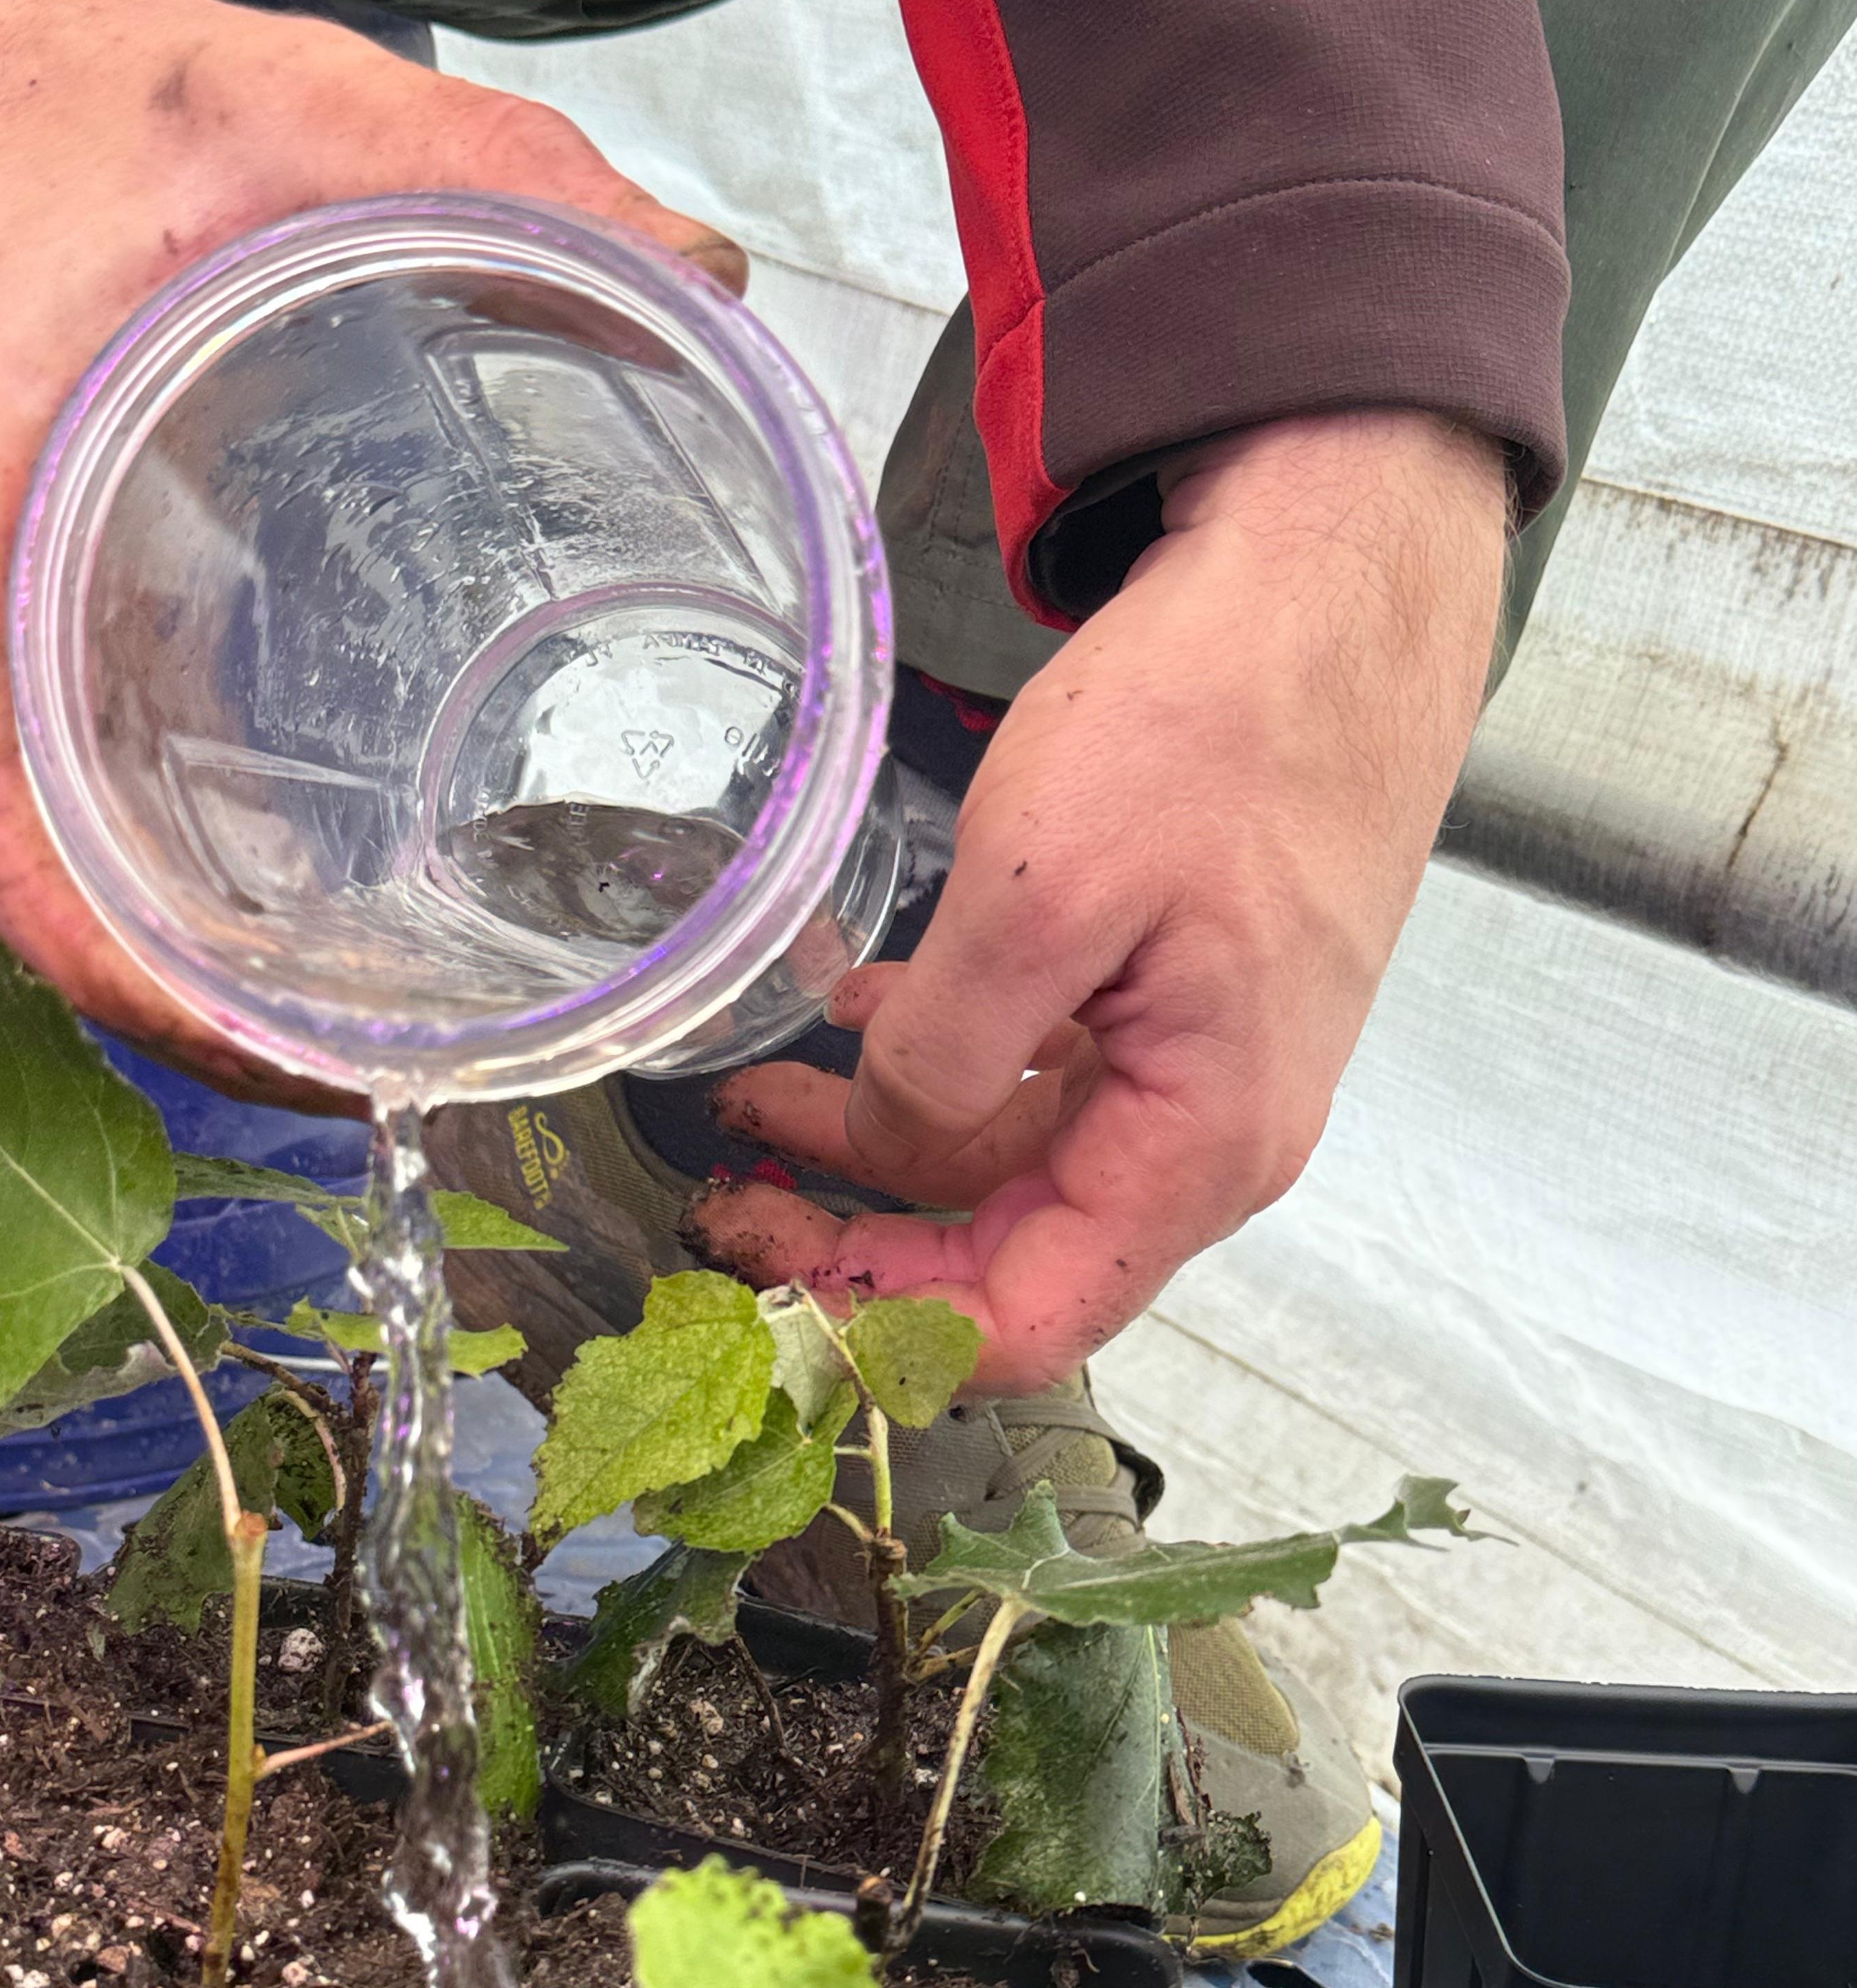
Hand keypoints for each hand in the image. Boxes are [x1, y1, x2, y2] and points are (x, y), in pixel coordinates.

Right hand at [0, 0, 742, 1108]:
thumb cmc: (78, 92)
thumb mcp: (299, 109)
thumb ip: (509, 180)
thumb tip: (706, 287)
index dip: (114, 960)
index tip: (261, 1041)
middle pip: (21, 880)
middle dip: (179, 1009)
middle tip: (365, 1078)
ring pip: (31, 862)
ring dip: (168, 976)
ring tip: (344, 1048)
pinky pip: (44, 798)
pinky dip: (147, 893)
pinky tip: (277, 931)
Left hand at [691, 411, 1506, 1393]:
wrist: (1340, 579)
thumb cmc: (1222, 720)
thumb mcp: (1041, 893)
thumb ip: (945, 1060)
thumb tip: (889, 1141)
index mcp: (1196, 1147)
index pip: (1031, 1322)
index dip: (888, 1331)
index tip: (763, 1281)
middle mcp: (1208, 1136)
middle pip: (1012, 1252)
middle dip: (863, 1240)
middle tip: (725, 1198)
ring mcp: (1198, 1063)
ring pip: (1013, 1157)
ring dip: (884, 1141)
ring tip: (758, 1098)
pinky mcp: (1178, 991)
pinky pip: (1043, 1069)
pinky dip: (945, 1061)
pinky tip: (862, 1014)